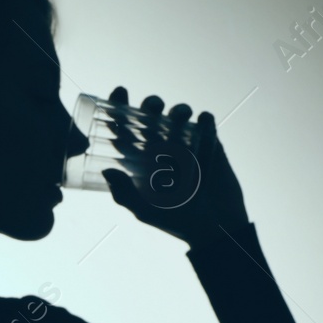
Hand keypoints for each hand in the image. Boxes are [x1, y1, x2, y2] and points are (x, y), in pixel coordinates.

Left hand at [100, 86, 247, 246]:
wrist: (214, 229)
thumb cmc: (176, 222)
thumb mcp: (145, 211)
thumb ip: (125, 194)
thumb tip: (107, 171)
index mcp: (139, 158)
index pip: (125, 127)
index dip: (118, 106)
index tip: (119, 92)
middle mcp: (160, 147)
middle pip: (151, 114)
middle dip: (151, 103)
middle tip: (153, 108)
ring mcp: (186, 144)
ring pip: (178, 114)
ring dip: (177, 109)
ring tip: (179, 116)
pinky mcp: (210, 145)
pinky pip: (206, 124)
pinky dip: (203, 118)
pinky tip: (202, 121)